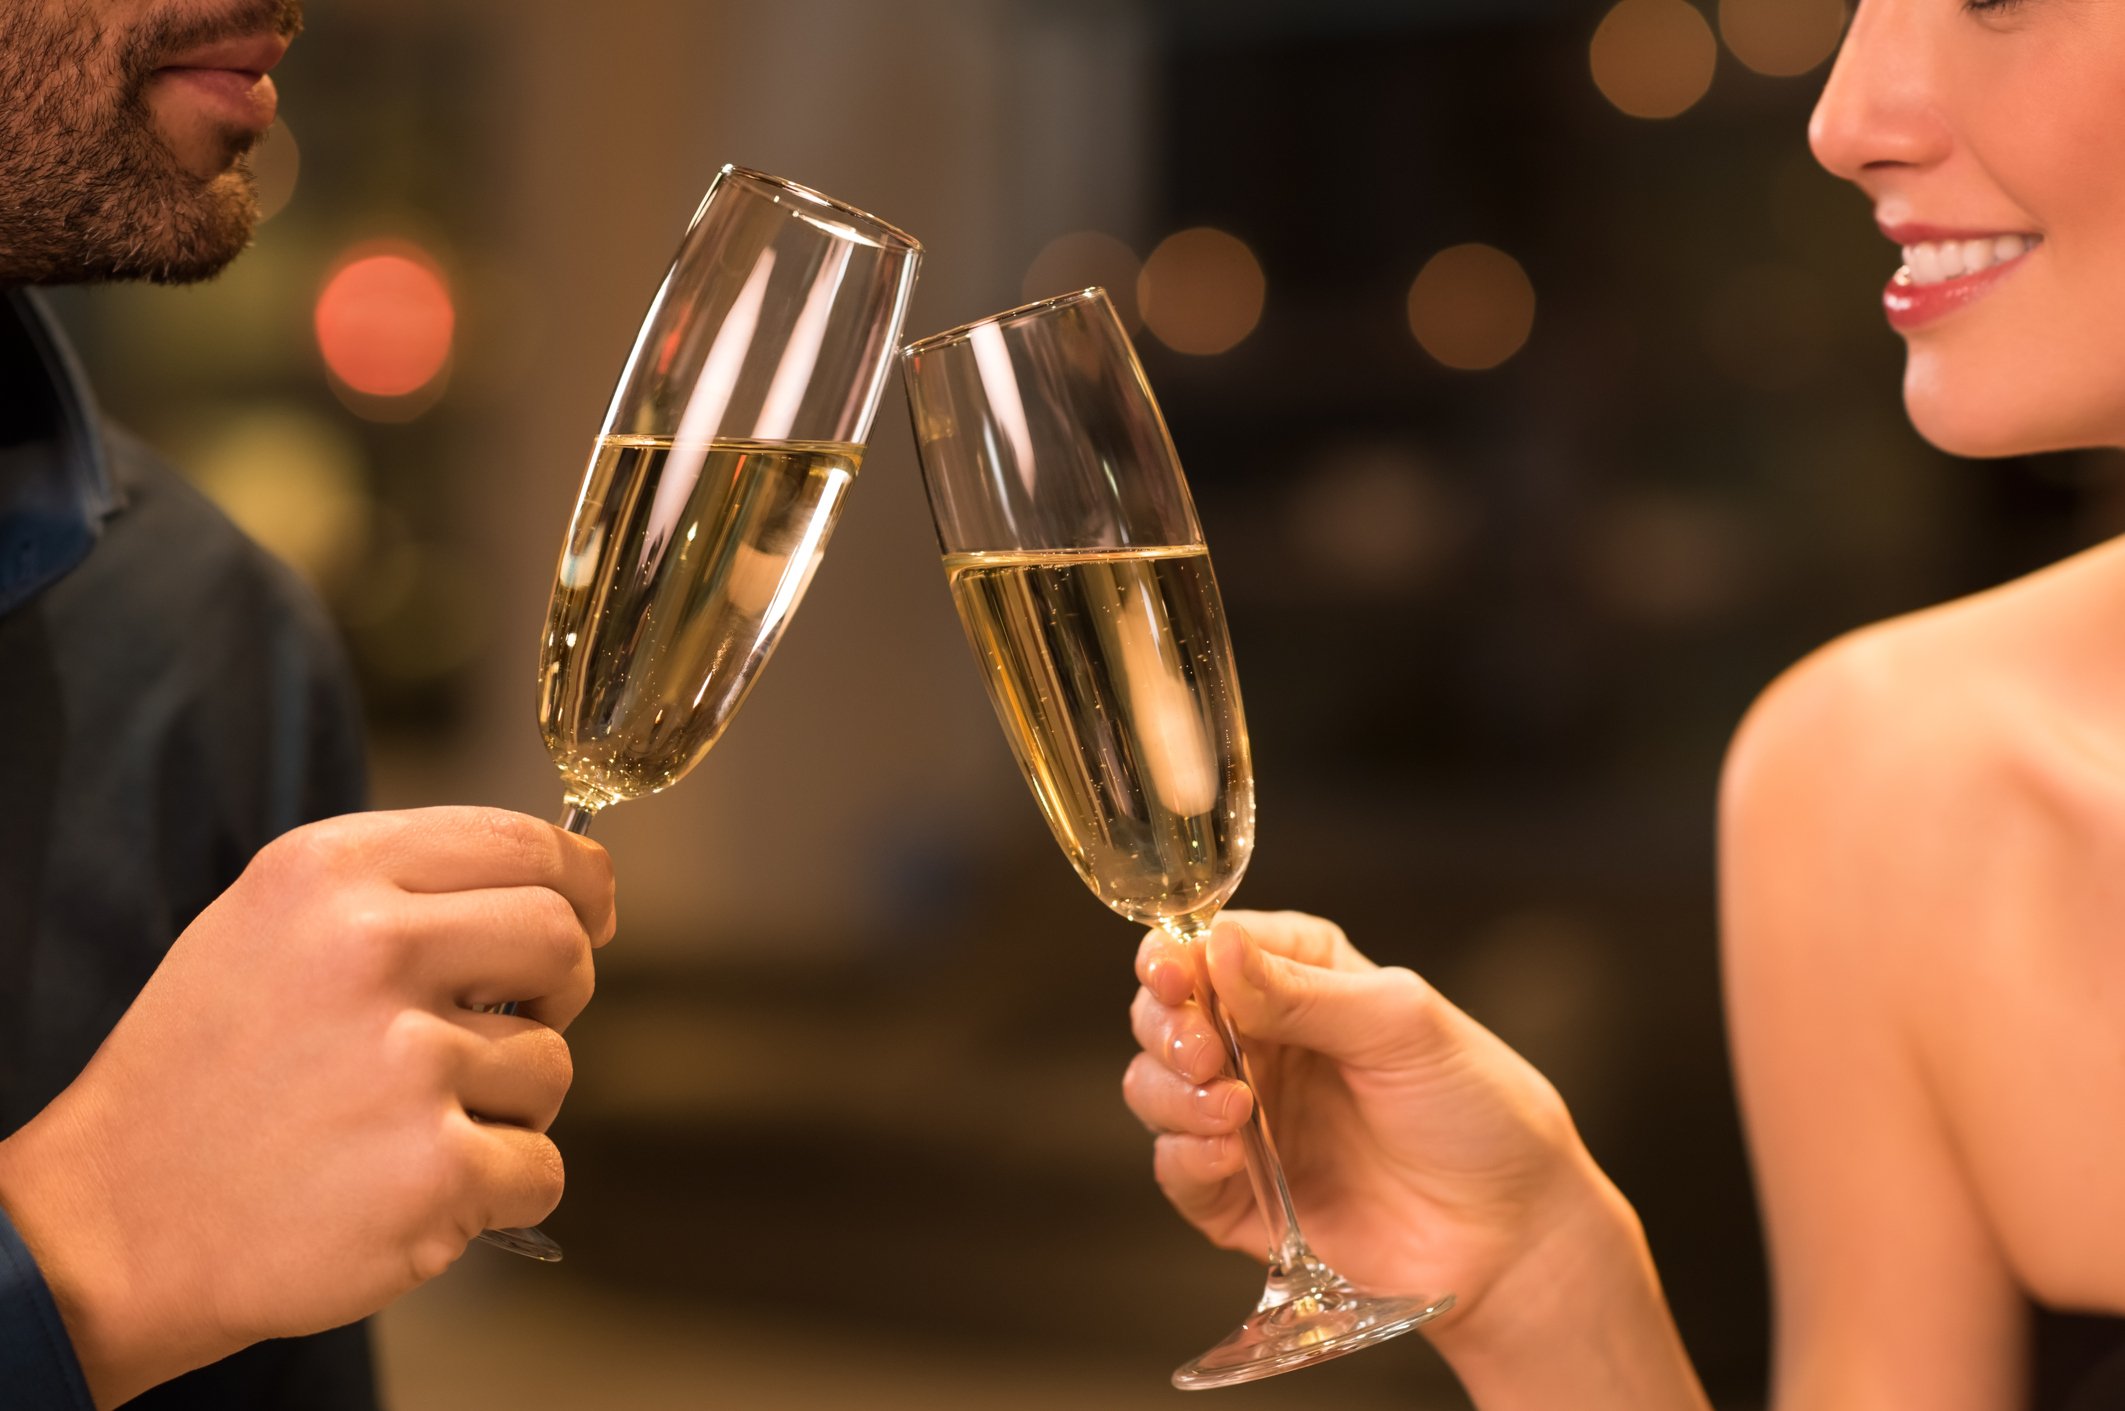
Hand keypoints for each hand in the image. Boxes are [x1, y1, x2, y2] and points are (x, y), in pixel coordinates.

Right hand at [0, 807, 615, 1407]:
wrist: (112, 1226)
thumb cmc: (207, 1075)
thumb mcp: (272, 927)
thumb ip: (404, 892)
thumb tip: (561, 891)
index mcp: (332, 874)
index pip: (522, 844)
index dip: (580, 884)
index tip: (591, 917)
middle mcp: (372, 950)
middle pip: (561, 939)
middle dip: (561, 989)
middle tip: (504, 1029)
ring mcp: (407, 1062)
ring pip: (553, 1064)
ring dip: (508, 1105)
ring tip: (404, 1126)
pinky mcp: (434, 1169)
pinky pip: (542, 1168)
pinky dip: (500, 1192)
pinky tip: (416, 1190)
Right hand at [1124, 910, 1614, 1329]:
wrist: (1513, 1234)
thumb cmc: (1477, 1110)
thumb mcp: (1400, 1026)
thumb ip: (1303, 991)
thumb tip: (1214, 945)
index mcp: (1300, 978)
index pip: (1208, 948)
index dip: (1175, 956)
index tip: (1169, 974)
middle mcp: (1262, 1042)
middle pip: (1165, 1015)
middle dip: (1167, 1026)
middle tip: (1202, 1048)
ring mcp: (1245, 1119)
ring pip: (1155, 1088)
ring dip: (1171, 1093)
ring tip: (1230, 1107)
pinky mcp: (1240, 1197)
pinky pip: (1177, 1170)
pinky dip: (1183, 1157)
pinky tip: (1222, 1153)